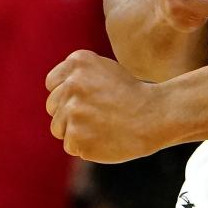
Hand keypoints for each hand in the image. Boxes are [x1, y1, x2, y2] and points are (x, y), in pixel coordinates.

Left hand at [46, 49, 162, 161]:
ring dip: (76, 130)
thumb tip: (53, 92)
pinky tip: (106, 137)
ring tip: (103, 126)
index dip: (69, 93)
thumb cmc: (131, 94)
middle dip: (70, 113)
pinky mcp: (77, 137)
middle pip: (52, 106)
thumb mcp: (105, 70)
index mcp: (78, 62)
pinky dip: (86, 146)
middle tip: (99, 114)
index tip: (90, 97)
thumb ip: (76, 76)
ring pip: (59, 128)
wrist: (155, 116)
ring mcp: (73, 112)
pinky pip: (71, 145)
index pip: (52, 83)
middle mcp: (72, 84)